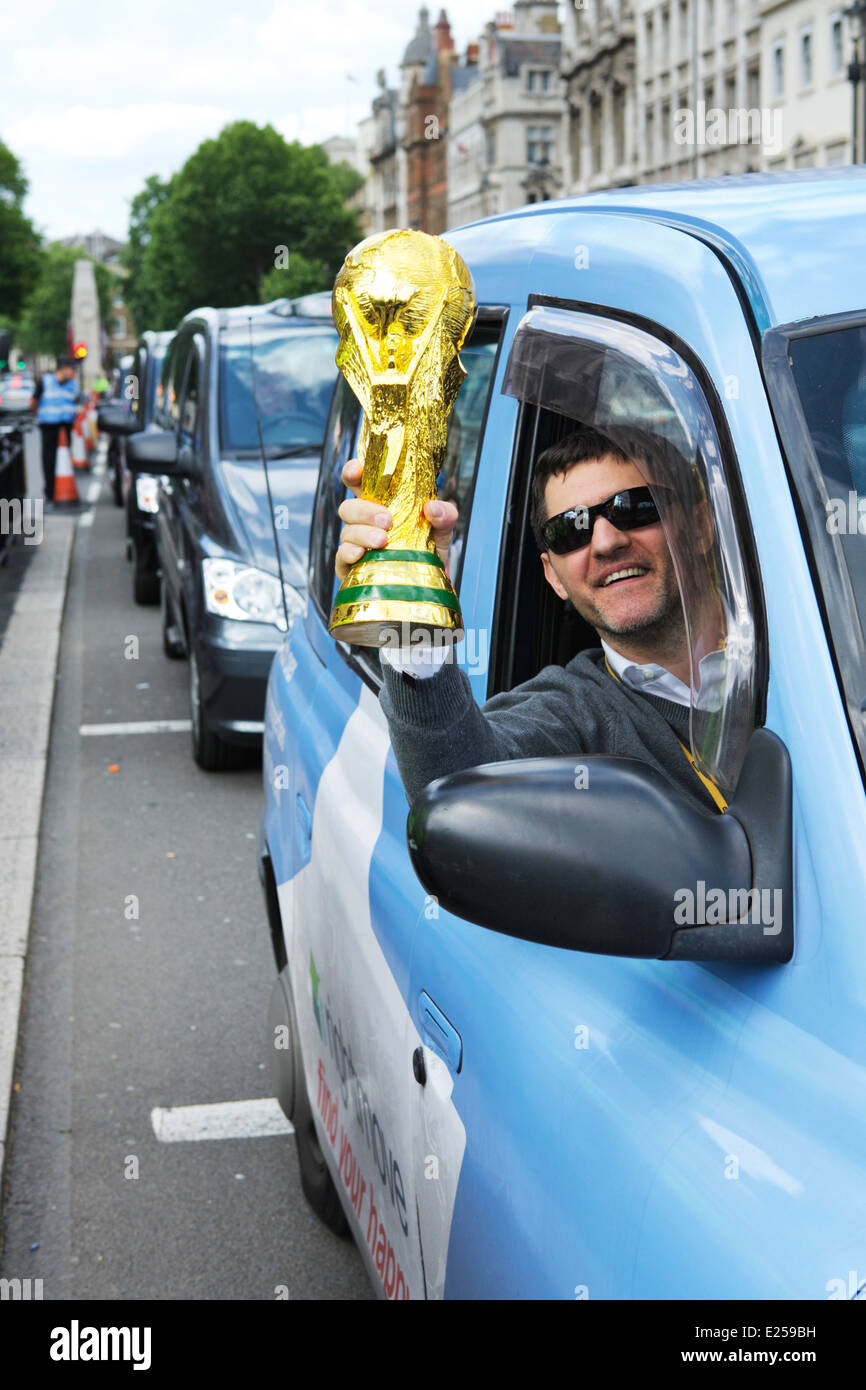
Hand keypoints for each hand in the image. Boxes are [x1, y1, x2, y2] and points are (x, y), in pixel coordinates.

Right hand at [335, 457, 459, 582]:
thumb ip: (445, 513)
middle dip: (364, 510)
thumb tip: (433, 507)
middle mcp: (364, 521)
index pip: (359, 482)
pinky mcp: (351, 567)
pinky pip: (341, 556)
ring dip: (362, 533)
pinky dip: (348, 552)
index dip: (353, 471)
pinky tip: (360, 554)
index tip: (357, 469)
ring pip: (346, 531)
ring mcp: (356, 543)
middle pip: (348, 507)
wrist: (427, 580)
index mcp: (380, 503)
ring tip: (383, 541)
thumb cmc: (429, 547)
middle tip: (387, 520)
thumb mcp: (443, 527)